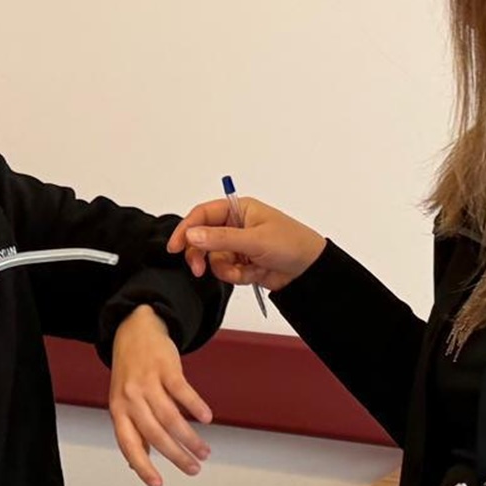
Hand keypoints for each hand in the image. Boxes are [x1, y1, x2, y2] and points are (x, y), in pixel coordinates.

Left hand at [108, 305, 214, 485]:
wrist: (134, 330)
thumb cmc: (130, 371)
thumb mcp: (123, 401)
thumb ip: (133, 432)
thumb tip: (136, 463)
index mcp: (118, 410)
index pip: (129, 445)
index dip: (142, 466)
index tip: (158, 484)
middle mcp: (130, 398)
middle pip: (155, 434)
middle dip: (177, 455)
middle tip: (194, 468)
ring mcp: (147, 382)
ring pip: (170, 417)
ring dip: (190, 437)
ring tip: (204, 451)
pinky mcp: (165, 367)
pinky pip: (182, 391)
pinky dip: (195, 406)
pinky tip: (206, 418)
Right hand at [166, 196, 325, 291]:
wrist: (310, 271)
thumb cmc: (292, 244)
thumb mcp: (255, 239)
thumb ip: (221, 238)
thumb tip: (192, 234)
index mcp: (239, 209)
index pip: (202, 215)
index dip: (186, 229)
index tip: (175, 246)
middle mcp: (235, 225)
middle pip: (202, 238)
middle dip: (201, 254)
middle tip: (199, 268)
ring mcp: (238, 245)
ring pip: (212, 258)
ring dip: (224, 268)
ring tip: (242, 270)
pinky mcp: (242, 263)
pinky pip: (225, 271)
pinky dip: (235, 276)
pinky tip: (252, 274)